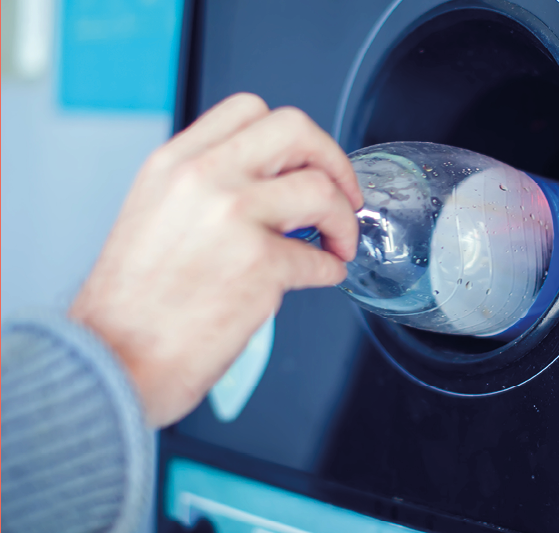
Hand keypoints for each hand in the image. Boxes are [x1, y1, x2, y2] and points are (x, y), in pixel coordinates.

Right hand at [69, 93, 362, 427]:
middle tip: (346, 194)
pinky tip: (320, 277)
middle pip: (296, 130)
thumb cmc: (132, 304)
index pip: (250, 110)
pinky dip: (331, 270)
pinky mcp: (261, 264)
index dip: (296, 137)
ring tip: (339, 244)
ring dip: (344, 221)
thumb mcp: (154, 214)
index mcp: (174, 162)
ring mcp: (234, 217)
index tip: (310, 163)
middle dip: (335, 161)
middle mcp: (204, 178)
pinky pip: (321, 258)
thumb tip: (268, 183)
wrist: (113, 359)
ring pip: (322, 190)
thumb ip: (204, 187)